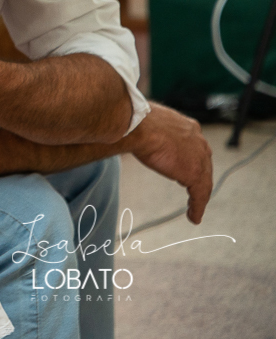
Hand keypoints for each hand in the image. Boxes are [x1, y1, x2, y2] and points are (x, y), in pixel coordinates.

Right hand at [126, 103, 212, 223]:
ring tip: (194, 208)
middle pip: (205, 163)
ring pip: (205, 181)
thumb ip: (151, 131)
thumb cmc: (136, 121)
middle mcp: (199, 141)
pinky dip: (197, 208)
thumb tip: (133, 132)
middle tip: (194, 190)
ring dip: (199, 196)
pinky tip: (194, 217)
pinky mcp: (195, 173)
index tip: (187, 167)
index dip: (193, 158)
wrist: (139, 126)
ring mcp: (199, 158)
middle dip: (200, 177)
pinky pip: (200, 195)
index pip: (196, 146)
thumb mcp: (148, 123)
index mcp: (189, 127)